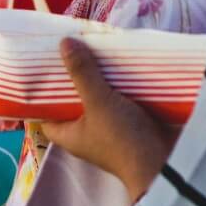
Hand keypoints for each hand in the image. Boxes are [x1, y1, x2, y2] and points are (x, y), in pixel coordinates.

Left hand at [41, 38, 178, 201]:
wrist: (163, 162)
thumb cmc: (121, 138)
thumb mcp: (98, 102)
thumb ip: (81, 73)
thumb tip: (64, 44)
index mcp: (69, 134)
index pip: (45, 113)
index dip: (42, 93)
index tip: (44, 68)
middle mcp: (86, 132)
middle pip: (74, 100)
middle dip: (75, 78)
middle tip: (73, 49)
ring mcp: (109, 128)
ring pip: (99, 98)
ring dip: (100, 78)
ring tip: (96, 48)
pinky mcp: (130, 122)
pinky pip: (121, 99)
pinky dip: (121, 84)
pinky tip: (122, 62)